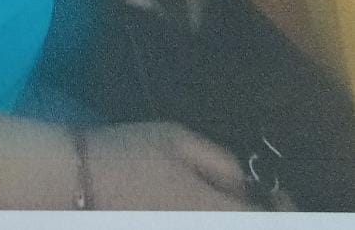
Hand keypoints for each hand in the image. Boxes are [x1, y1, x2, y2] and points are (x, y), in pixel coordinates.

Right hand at [85, 121, 289, 210]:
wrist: (77, 181)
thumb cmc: (128, 153)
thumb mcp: (176, 139)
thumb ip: (221, 161)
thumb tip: (247, 182)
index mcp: (212, 210)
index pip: (265, 220)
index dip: (282, 208)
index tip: (276, 192)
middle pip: (243, 226)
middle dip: (251, 212)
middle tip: (250, 196)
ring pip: (220, 225)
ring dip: (228, 214)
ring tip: (219, 198)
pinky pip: (199, 227)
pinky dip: (205, 217)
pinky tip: (194, 206)